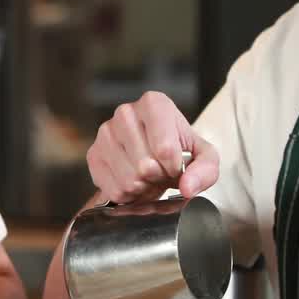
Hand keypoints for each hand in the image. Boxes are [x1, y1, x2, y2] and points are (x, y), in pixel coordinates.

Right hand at [86, 91, 217, 202]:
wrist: (157, 153)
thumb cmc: (180, 151)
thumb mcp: (204, 157)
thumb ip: (205, 170)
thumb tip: (187, 187)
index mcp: (154, 103)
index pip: (164, 149)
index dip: (174, 168)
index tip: (176, 164)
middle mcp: (125, 113)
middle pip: (145, 166)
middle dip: (158, 178)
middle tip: (162, 172)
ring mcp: (105, 133)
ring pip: (129, 180)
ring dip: (144, 188)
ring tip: (149, 176)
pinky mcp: (93, 155)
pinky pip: (114, 190)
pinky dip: (129, 195)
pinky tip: (134, 181)